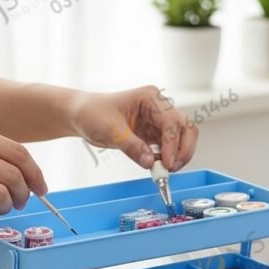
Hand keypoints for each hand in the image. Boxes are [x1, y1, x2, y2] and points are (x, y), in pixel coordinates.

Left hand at [70, 85, 198, 170]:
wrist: (83, 115)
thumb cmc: (93, 113)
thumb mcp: (110, 130)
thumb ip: (132, 146)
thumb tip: (149, 162)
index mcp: (150, 98)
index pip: (171, 121)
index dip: (173, 144)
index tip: (167, 163)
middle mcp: (158, 107)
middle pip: (185, 127)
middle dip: (183, 149)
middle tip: (173, 168)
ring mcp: (158, 121)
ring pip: (181, 138)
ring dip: (178, 155)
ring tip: (164, 170)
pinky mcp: (154, 134)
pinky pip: (169, 148)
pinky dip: (168, 159)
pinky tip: (158, 167)